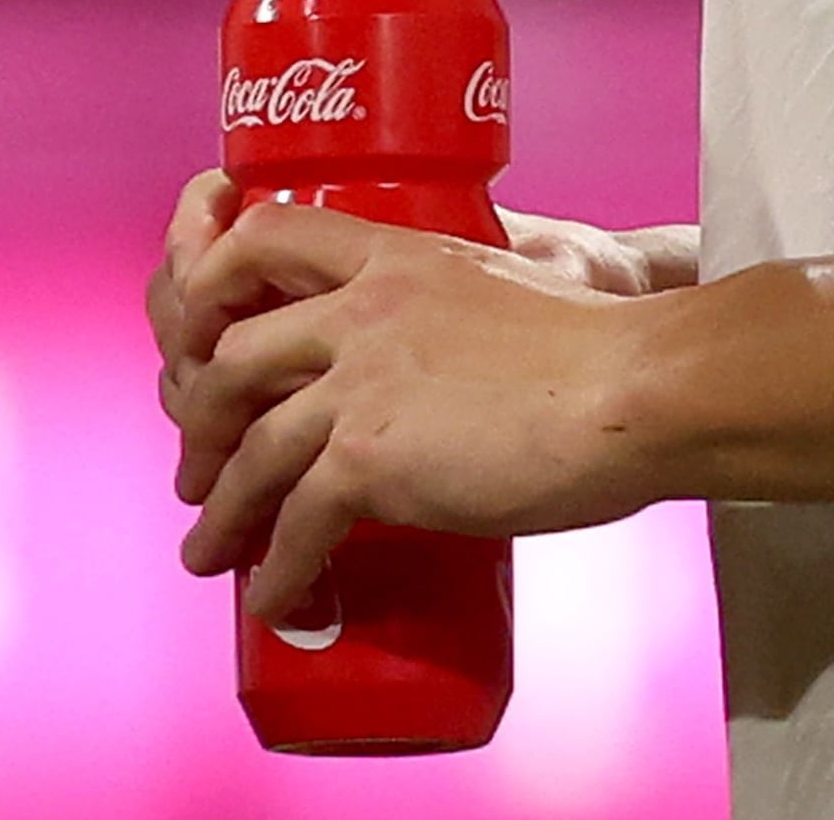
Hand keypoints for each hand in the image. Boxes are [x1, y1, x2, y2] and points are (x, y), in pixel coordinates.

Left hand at [159, 188, 663, 621]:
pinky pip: (299, 521)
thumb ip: (440, 313)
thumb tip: (429, 374)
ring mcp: (360, 384)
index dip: (213, 278)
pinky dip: (280, 568)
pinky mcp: (374, 458)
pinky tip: (278, 598)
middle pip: (233, 355)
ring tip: (206, 553)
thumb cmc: (597, 349)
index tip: (201, 329)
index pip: (262, 236)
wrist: (638, 389)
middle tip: (195, 466)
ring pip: (253, 448)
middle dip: (201, 420)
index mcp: (390, 255)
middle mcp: (359, 310)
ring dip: (221, 510)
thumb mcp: (495, 288)